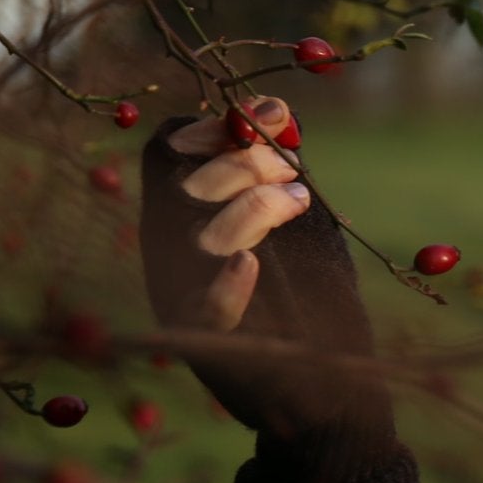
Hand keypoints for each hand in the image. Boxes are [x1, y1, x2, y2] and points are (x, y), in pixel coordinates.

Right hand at [154, 97, 308, 331]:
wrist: (314, 371)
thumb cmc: (299, 284)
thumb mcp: (285, 215)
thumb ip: (273, 167)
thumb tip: (276, 111)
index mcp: (179, 210)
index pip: (168, 151)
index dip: (213, 127)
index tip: (271, 115)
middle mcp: (171, 246)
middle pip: (184, 186)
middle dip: (245, 163)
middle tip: (293, 169)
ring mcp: (185, 291)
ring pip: (201, 237)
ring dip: (255, 207)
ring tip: (298, 202)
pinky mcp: (210, 339)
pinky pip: (206, 312)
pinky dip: (225, 289)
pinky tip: (248, 265)